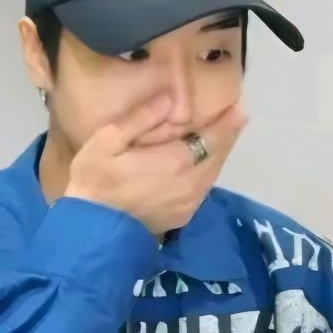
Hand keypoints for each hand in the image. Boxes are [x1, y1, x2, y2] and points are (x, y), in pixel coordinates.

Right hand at [65, 93, 246, 238]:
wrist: (93, 234)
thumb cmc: (95, 181)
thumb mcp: (108, 141)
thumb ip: (142, 118)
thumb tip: (171, 99)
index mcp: (176, 161)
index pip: (213, 137)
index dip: (228, 122)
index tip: (240, 106)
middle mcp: (191, 183)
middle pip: (218, 154)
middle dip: (229, 134)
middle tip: (236, 115)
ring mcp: (189, 202)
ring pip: (213, 172)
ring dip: (220, 152)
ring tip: (224, 134)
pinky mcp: (183, 216)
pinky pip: (204, 187)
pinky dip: (209, 170)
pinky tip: (203, 162)